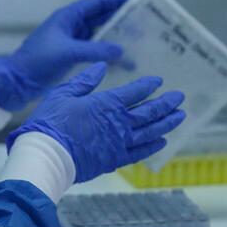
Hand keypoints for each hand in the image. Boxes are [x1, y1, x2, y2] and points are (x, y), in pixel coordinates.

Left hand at [0, 0, 130, 110]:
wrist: (16, 82)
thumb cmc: (37, 62)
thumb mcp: (68, 53)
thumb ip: (95, 50)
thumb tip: (122, 50)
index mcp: (69, 16)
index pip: (99, 2)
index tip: (139, 0)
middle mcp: (72, 25)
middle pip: (102, 17)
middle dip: (122, 20)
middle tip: (146, 24)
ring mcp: (72, 41)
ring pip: (100, 35)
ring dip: (117, 39)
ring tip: (139, 44)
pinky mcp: (71, 56)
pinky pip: (95, 51)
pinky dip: (108, 54)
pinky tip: (123, 64)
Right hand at [7, 63, 185, 182]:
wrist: (46, 155)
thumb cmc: (50, 122)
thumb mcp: (63, 94)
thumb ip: (85, 80)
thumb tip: (101, 67)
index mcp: (107, 104)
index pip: (135, 92)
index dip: (149, 85)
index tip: (159, 82)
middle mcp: (119, 123)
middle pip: (149, 112)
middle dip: (166, 104)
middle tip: (180, 98)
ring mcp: (119, 143)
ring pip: (150, 132)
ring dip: (166, 123)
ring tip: (179, 117)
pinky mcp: (114, 160)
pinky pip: (140, 152)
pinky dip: (152, 146)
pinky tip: (162, 142)